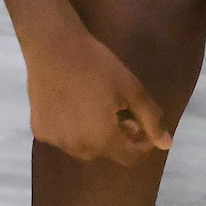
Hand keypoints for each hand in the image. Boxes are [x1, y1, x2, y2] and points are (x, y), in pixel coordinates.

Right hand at [24, 23, 170, 165]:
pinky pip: (62, 138)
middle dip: (118, 138)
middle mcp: (78, 147)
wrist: (53, 47)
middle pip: (106, 152)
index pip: (129, 158)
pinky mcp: (39, 130)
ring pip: (82, 147)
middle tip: (121, 114)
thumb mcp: (132, 89)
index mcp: (103, 139)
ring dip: (94, 136)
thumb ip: (151, 119)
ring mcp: (55, 140)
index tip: (141, 126)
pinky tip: (72, 108)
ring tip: (96, 112)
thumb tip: (166, 144)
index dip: (142, 145)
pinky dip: (71, 130)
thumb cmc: (97, 66)